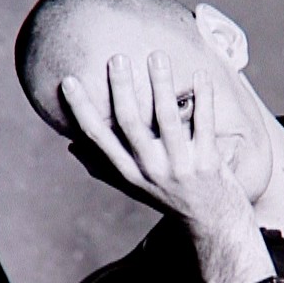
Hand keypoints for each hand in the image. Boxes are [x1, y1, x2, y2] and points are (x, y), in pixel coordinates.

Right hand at [61, 50, 274, 282]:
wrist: (214, 225)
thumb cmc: (171, 198)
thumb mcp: (136, 188)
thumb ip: (105, 167)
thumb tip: (71, 146)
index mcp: (130, 174)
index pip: (98, 138)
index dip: (81, 109)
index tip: (69, 81)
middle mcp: (151, 171)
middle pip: (130, 123)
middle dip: (122, 88)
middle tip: (117, 57)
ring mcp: (180, 167)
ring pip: (166, 119)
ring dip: (161, 84)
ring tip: (156, 56)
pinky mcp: (209, 163)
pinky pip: (205, 124)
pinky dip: (203, 98)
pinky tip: (201, 74)